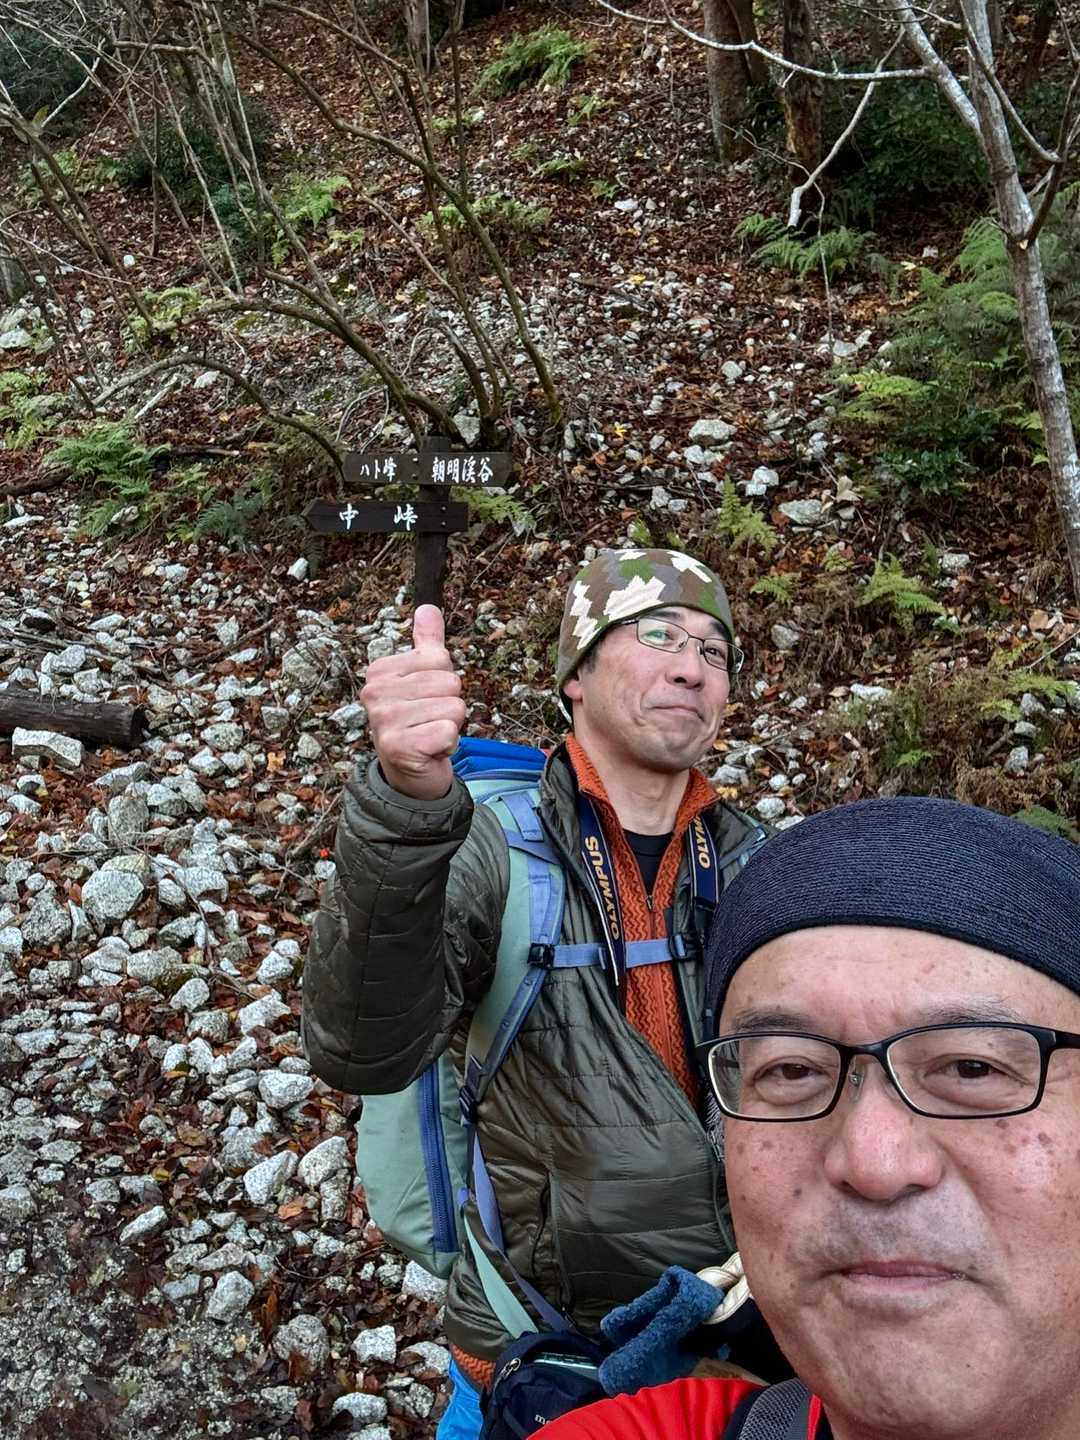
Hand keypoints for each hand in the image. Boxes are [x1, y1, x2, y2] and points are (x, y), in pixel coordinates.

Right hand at [361, 605, 464, 799]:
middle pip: (450, 683)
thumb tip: (428, 609)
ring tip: (429, 734)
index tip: (426, 700)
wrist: (409, 773)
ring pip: (453, 708)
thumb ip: (427, 644)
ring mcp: (384, 720)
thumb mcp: (423, 678)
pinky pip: (449, 732)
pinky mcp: (398, 746)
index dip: (444, 682)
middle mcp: (376, 693)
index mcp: (380, 670)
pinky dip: (447, 744)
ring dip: (450, 726)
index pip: (441, 658)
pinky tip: (430, 750)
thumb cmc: (417, 722)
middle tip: (429, 721)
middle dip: (449, 705)